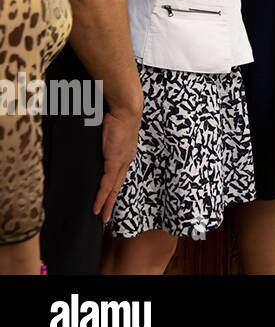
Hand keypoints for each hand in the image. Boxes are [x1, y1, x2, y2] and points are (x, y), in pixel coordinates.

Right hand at [93, 103, 141, 223]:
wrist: (125, 108)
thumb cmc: (116, 116)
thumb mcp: (110, 133)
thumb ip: (105, 142)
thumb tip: (96, 144)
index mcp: (126, 154)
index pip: (119, 176)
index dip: (114, 189)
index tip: (109, 200)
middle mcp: (126, 160)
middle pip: (118, 186)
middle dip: (111, 203)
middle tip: (106, 217)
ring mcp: (122, 162)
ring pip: (114, 189)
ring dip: (107, 204)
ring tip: (101, 218)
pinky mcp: (115, 161)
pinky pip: (108, 184)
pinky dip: (102, 197)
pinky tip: (97, 207)